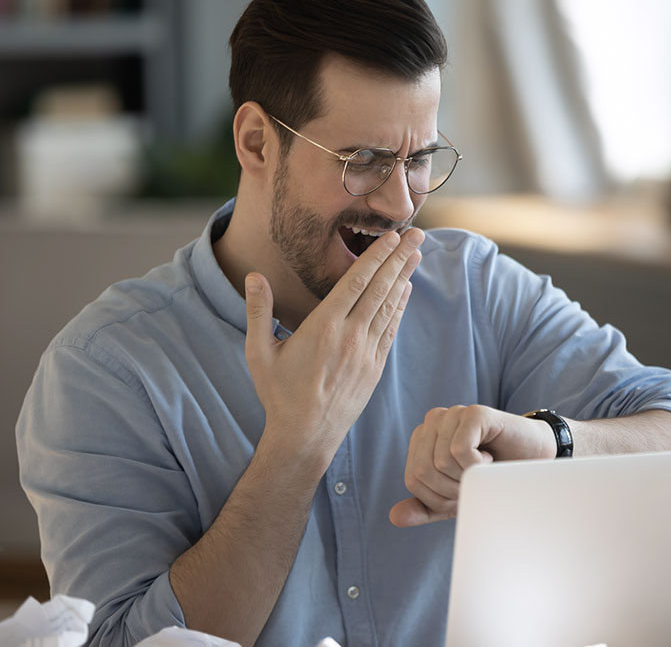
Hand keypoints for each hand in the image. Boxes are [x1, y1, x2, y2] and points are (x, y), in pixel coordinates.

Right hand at [245, 228, 423, 461]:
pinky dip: (399, 307)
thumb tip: (254, 275)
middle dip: (399, 259)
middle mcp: (350, 337)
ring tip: (417, 254)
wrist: (305, 436)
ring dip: (404, 277)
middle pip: (380, 288)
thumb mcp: (259, 352)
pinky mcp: (374, 368)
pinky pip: (391, 330)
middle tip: (416, 234)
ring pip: (389, 307)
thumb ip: (258, 311)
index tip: (391, 237)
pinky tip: (405, 290)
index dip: (376, 257)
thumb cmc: (278, 393)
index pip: (356, 282)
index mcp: (323, 327)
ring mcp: (366, 353)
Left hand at [389, 404, 556, 526]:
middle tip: (475, 482)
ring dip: (466, 478)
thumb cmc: (491, 477)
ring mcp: (452, 413)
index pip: (413, 480)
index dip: (439, 498)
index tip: (463, 491)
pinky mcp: (473, 413)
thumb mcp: (455, 498)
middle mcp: (432, 421)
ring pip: (439, 462)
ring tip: (484, 468)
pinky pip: (459, 450)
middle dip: (451, 490)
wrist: (533, 461)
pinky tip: (489, 458)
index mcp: (422, 439)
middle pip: (422, 472)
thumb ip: (425, 506)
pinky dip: (476, 465)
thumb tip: (394, 517)